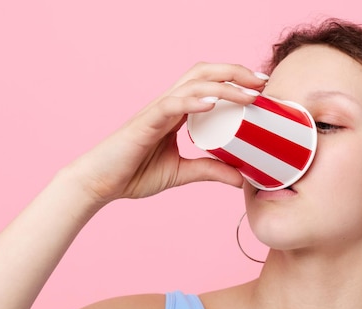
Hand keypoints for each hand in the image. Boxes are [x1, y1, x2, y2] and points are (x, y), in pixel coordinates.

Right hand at [66, 62, 268, 203]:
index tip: (261, 89)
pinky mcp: (145, 122)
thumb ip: (209, 171)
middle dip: (235, 72)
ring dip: (224, 85)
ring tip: (249, 92)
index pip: (208, 85)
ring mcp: (156, 110)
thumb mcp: (181, 173)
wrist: (99, 183)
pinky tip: (213, 103)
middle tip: (262, 82)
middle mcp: (168, 104)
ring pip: (192, 83)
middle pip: (204, 73)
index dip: (234, 81)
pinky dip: (193, 101)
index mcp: (177, 112)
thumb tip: (241, 178)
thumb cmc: (133, 174)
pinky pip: (172, 105)